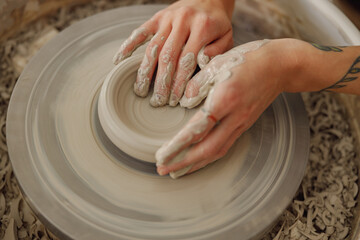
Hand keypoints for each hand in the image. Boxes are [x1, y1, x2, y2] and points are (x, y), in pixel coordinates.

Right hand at [113, 0, 233, 106]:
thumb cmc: (218, 24)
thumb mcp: (227, 37)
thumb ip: (217, 52)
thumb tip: (201, 64)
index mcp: (202, 27)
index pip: (187, 61)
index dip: (179, 83)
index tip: (174, 100)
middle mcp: (182, 21)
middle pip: (167, 57)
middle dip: (161, 82)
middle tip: (157, 102)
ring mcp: (167, 18)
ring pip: (152, 47)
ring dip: (145, 71)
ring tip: (140, 90)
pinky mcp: (157, 17)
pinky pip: (140, 32)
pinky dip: (127, 45)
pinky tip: (119, 60)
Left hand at [155, 39, 297, 177]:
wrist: (279, 66)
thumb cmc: (247, 60)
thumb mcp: (218, 63)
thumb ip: (197, 84)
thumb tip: (183, 102)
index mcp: (225, 99)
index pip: (197, 130)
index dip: (177, 146)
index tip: (161, 156)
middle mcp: (234, 117)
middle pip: (206, 149)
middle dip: (183, 162)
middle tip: (162, 170)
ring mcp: (241, 123)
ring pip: (216, 152)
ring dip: (195, 164)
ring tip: (177, 172)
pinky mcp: (244, 125)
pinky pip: (225, 146)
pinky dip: (208, 156)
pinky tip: (198, 159)